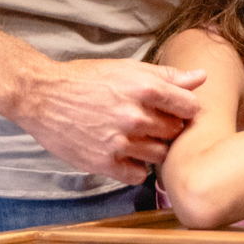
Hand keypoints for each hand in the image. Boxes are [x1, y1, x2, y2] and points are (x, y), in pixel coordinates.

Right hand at [9, 59, 206, 182]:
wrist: (43, 96)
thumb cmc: (87, 79)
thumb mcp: (128, 69)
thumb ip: (167, 76)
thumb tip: (201, 78)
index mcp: (146, 89)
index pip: (190, 107)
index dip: (185, 109)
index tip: (175, 110)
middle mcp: (135, 117)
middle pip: (175, 132)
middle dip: (168, 128)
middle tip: (153, 123)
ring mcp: (120, 142)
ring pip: (159, 155)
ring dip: (153, 148)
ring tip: (137, 138)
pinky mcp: (103, 163)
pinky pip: (137, 175)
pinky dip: (135, 167)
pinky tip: (125, 154)